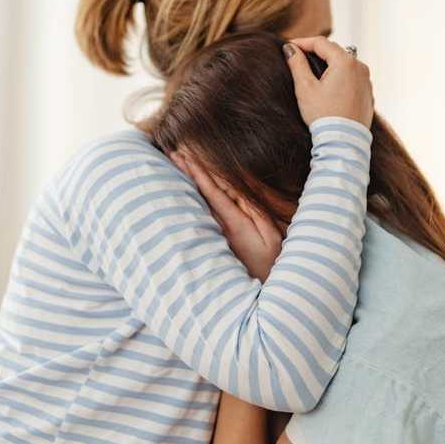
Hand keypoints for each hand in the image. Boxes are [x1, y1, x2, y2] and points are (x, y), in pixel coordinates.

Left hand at [170, 150, 282, 281]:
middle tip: (173, 150)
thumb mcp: (271, 235)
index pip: (213, 192)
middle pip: (201, 192)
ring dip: (188, 180)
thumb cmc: (270, 262)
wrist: (258, 293)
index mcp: (233, 223)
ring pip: (199, 201)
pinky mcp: (217, 237)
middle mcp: (220, 226)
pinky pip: (204, 211)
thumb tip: (243, 188)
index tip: (187, 155)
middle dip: (188, 170)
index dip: (200, 172)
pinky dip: (195, 195)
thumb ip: (256, 211)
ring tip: (175, 160)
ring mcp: (216, 232)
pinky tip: (187, 184)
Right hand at [284, 36, 372, 127]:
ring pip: (345, 64)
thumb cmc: (324, 115)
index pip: (321, 43)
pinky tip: (329, 86)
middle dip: (316, 52)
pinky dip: (340, 76)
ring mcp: (366, 81)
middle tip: (299, 55)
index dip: (302, 42)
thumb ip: (297, 64)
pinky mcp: (367, 94)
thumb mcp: (305, 88)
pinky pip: (352, 78)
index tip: (289, 46)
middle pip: (335, 51)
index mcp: (345, 62)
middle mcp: (360, 67)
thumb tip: (290, 49)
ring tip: (313, 70)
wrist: (344, 142)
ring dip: (329, 63)